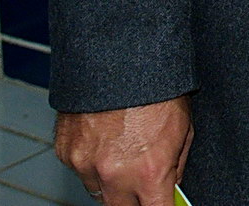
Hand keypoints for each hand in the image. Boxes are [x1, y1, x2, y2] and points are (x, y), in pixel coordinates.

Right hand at [54, 97, 193, 205]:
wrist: (119, 57)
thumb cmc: (157, 87)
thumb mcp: (182, 128)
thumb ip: (175, 166)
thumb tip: (169, 186)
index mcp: (149, 173)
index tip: (162, 204)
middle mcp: (114, 175)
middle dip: (133, 201)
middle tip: (142, 183)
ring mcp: (85, 165)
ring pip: (98, 191)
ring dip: (111, 181)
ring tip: (122, 151)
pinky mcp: (65, 152)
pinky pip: (80, 169)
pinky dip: (91, 161)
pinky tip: (104, 137)